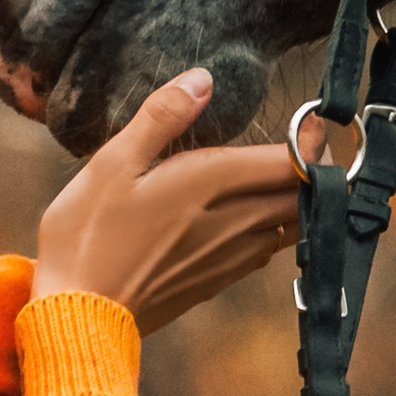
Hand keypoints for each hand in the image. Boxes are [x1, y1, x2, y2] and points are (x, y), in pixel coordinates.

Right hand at [31, 68, 301, 335]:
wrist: (81, 316)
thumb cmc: (88, 237)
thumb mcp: (112, 164)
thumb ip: (162, 118)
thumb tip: (202, 80)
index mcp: (211, 185)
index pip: (290, 162)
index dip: (312, 141)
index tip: (313, 122)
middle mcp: (234, 222)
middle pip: (301, 196)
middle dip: (315, 170)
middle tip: (310, 146)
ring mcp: (231, 257)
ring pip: (292, 226)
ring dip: (299, 201)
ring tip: (290, 178)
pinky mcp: (219, 280)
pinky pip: (267, 250)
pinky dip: (277, 229)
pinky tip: (256, 218)